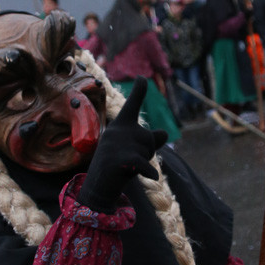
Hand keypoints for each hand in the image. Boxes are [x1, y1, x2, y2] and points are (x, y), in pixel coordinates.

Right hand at [79, 77, 166, 211]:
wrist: (99, 187)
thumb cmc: (118, 165)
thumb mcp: (134, 149)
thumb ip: (150, 140)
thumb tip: (165, 133)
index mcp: (120, 125)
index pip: (132, 105)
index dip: (139, 91)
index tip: (142, 78)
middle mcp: (118, 130)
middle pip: (151, 139)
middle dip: (147, 153)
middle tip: (128, 161)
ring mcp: (118, 144)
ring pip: (148, 153)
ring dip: (143, 165)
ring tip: (125, 168)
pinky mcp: (121, 160)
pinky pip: (146, 166)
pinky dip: (150, 173)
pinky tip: (150, 177)